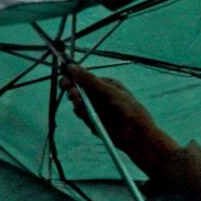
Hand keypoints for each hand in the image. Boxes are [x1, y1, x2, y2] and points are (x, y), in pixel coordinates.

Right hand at [60, 63, 179, 175]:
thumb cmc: (128, 108)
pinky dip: (83, 115)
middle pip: (78, 89)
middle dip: (72, 90)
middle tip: (71, 92)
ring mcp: (96, 108)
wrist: (136, 134)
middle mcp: (99, 95)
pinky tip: (89, 116)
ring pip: (78, 103)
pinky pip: (82, 115)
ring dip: (77, 102)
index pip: (84, 78)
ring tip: (80, 103)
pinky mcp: (93, 120)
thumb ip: (89, 80)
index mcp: (105, 84)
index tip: (64, 80)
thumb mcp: (108, 91)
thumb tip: (70, 66)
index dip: (72, 78)